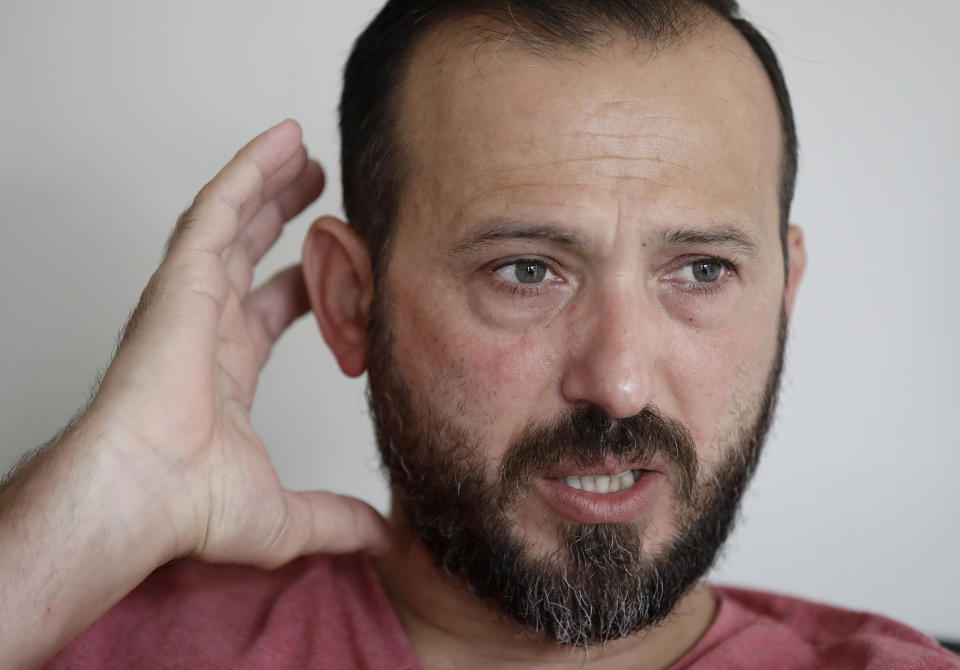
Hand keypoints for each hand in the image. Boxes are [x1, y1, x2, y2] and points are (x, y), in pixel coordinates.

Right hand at [86, 119, 390, 566]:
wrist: (140, 497)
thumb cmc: (188, 508)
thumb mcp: (286, 515)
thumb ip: (337, 520)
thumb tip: (385, 537)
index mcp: (223, 370)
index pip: (266, 312)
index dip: (303, 286)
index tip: (336, 269)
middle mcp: (204, 326)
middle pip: (247, 252)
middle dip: (282, 216)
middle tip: (318, 188)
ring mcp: (190, 298)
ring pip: (232, 220)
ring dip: (267, 182)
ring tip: (302, 148)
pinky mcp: (182, 278)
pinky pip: (218, 208)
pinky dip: (248, 170)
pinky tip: (282, 140)